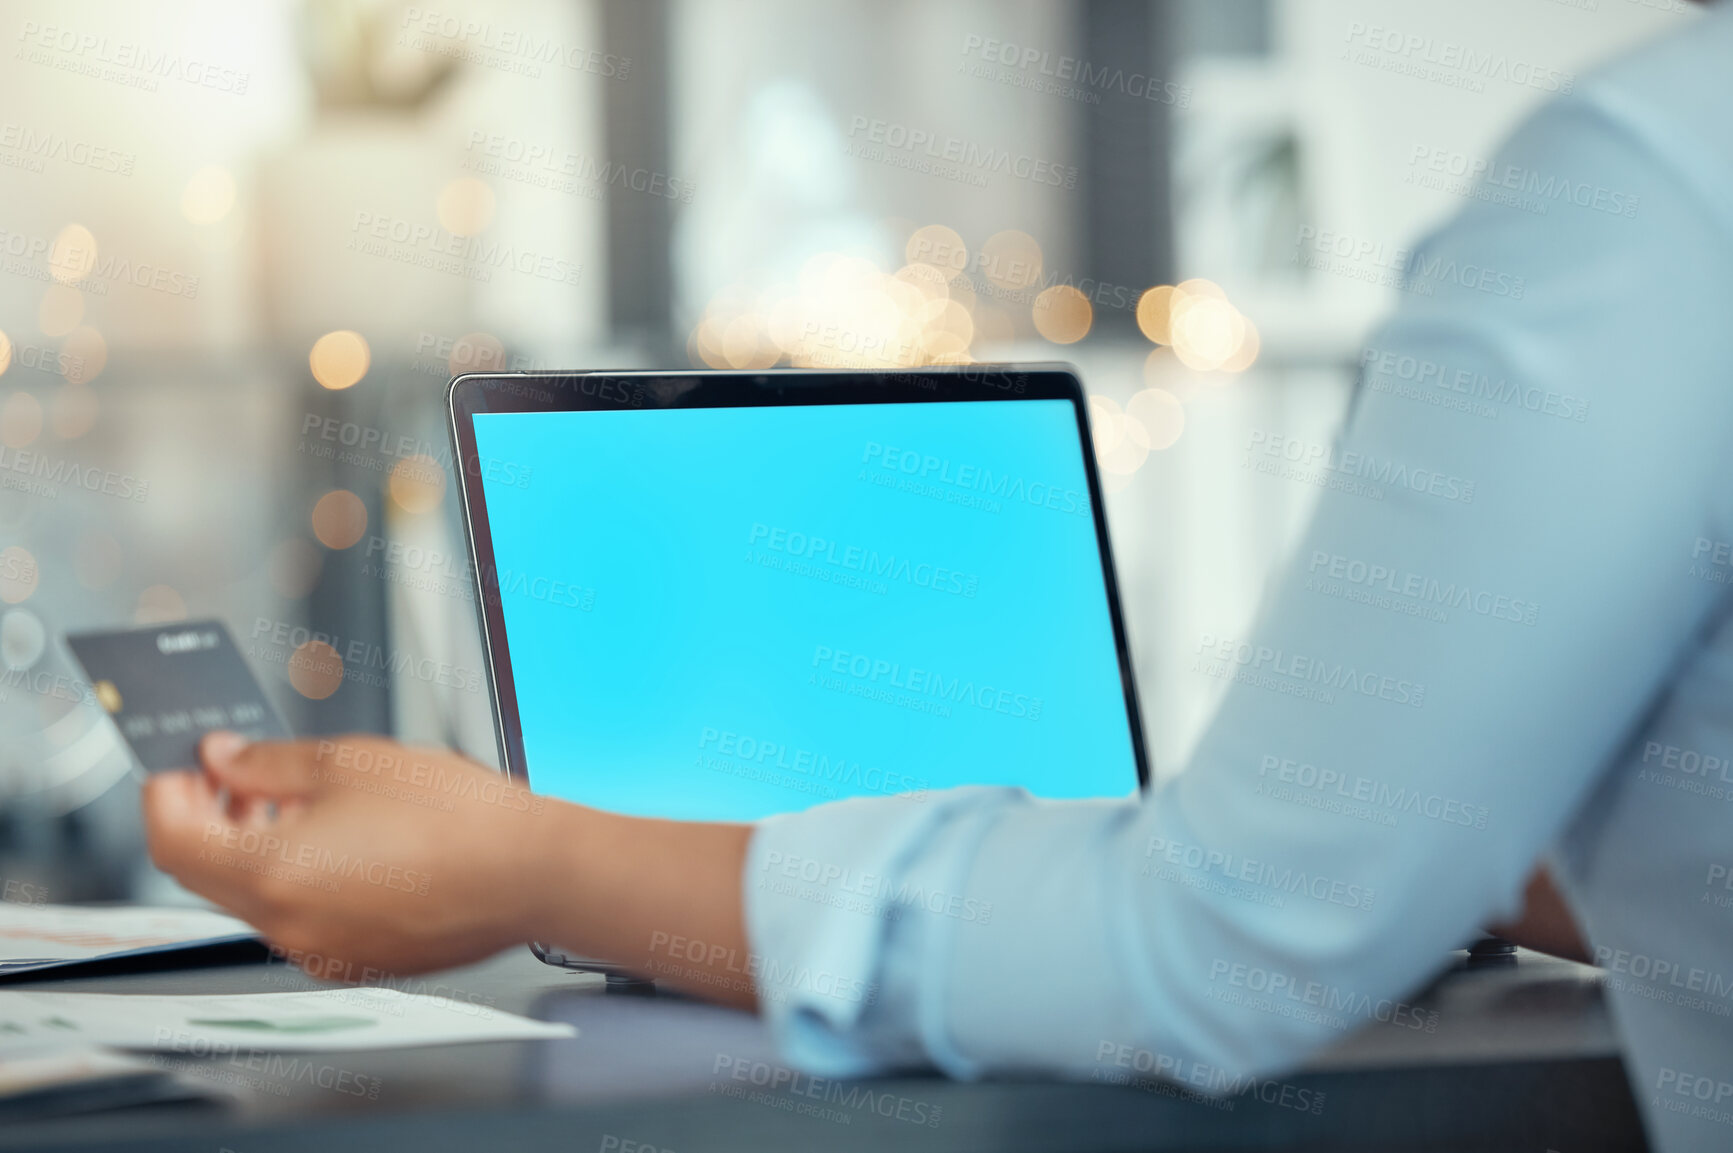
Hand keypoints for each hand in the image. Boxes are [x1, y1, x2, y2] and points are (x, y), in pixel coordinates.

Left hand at [143, 733, 551, 977]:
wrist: (532, 873)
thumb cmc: (460, 819)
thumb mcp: (351, 760)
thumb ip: (269, 762)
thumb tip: (224, 760)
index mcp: (272, 873)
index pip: (171, 839)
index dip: (165, 795)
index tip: (179, 769)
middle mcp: (288, 927)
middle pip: (208, 873)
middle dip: (212, 818)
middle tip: (234, 774)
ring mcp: (322, 952)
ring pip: (257, 897)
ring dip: (257, 847)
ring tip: (299, 800)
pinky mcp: (358, 960)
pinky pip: (304, 919)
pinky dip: (302, 879)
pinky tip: (343, 839)